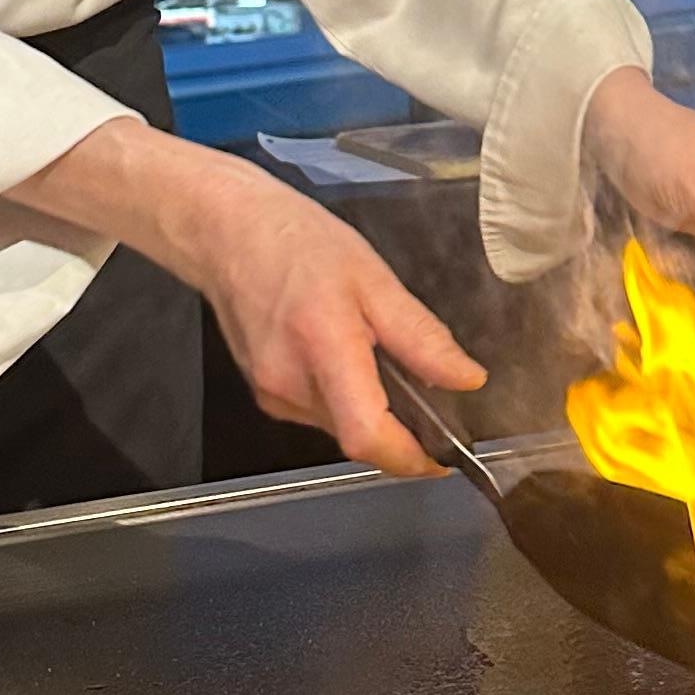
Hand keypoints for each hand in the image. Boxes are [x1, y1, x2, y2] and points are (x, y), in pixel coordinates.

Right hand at [18, 121, 482, 476]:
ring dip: (370, 407)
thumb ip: (421, 337)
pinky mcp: (265, 394)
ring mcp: (272, 394)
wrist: (228, 235)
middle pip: (359, 436)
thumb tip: (465, 379)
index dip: (409, 458)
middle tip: (425, 391)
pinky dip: (344, 395)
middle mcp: (290, 383)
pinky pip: (320, 411)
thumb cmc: (297, 244)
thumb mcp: (373, 279)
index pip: (365, 434)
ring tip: (374, 353)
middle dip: (399, 426)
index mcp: (322, 347)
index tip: (441, 459)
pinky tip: (343, 352)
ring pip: (340, 425)